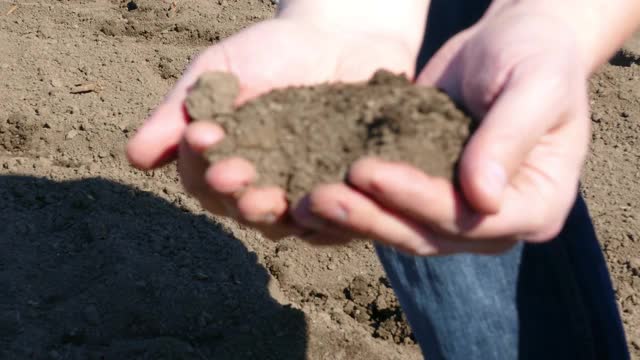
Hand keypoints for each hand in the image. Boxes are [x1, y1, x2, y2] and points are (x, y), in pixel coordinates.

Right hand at [126, 17, 416, 239]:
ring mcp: (307, 195)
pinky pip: (342, 219)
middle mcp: (264, 189)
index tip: (202, 137)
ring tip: (277, 198)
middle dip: (237, 197)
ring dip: (280, 216)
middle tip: (237, 176)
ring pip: (290, 224)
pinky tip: (330, 199)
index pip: (204, 182)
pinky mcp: (350, 193)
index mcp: (226, 166)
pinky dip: (334, 217)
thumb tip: (133, 156)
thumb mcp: (218, 72)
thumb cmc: (271, 52)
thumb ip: (179, 111)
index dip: (200, 165)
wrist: (340, 37)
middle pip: (245, 212)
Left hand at [295, 6, 590, 254]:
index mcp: (535, 205)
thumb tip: (483, 199)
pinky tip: (312, 194)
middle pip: (427, 235)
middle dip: (372, 217)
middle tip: (319, 198)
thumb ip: (510, 138)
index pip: (470, 218)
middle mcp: (494, 222)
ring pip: (400, 229)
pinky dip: (354, 205)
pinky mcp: (424, 196)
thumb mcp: (535, 86)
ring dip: (353, 218)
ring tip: (305, 200)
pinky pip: (387, 209)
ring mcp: (457, 215)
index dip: (417, 199)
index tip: (368, 172)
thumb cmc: (537, 57)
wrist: (515, 42)